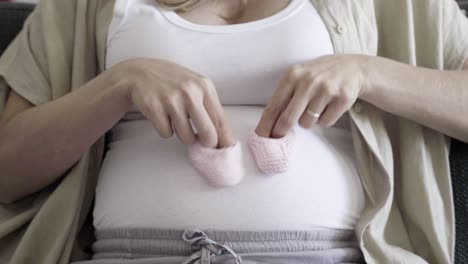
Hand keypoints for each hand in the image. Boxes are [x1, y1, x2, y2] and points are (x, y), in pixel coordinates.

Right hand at [113, 58, 234, 147]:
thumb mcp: (195, 87)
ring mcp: (171, 99)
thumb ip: (209, 108)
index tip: (226, 151)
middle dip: (206, 142)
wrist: (140, 72)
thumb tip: (223, 138)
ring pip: (186, 137)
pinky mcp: (154, 107)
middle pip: (207, 133)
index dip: (224, 139)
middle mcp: (190, 92)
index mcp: (204, 86)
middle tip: (201, 140)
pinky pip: (167, 134)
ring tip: (177, 120)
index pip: (220, 119)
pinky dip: (165, 129)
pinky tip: (162, 116)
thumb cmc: (174, 83)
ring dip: (182, 134)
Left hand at [255, 54, 369, 137]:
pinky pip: (325, 123)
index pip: (274, 105)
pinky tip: (328, 107)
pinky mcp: (342, 99)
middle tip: (279, 136)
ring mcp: (326, 90)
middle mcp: (308, 81)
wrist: (353, 68)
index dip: (265, 125)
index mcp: (293, 75)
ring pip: (307, 123)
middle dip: (281, 131)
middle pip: (288, 119)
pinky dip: (325, 120)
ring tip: (315, 107)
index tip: (260, 138)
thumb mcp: (299, 76)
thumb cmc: (319, 75)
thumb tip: (268, 124)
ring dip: (308, 121)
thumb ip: (285, 96)